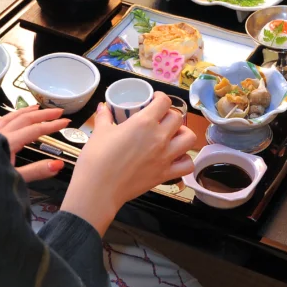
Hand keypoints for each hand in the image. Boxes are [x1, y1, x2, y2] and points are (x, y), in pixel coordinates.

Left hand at [0, 105, 69, 182]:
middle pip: (23, 118)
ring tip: (36, 107)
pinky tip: (7, 120)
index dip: (51, 125)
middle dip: (42, 114)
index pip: (34, 130)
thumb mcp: (12, 180)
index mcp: (7, 142)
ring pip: (8, 117)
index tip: (66, 121)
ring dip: (25, 111)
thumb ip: (36, 171)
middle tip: (58, 110)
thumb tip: (58, 164)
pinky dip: (8, 118)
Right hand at [61, 92, 195, 235]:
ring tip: (172, 136)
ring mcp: (165, 156)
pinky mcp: (165, 174)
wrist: (98, 189)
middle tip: (160, 119)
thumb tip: (103, 106)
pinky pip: (187, 164)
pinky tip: (175, 157)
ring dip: (183, 134)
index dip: (160, 98)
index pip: (164, 101)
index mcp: (144, 122)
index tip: (154, 101)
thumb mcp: (100, 132)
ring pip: (189, 138)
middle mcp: (159, 137)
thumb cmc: (97, 158)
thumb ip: (104, 116)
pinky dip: (185, 159)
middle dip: (170, 114)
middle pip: (178, 117)